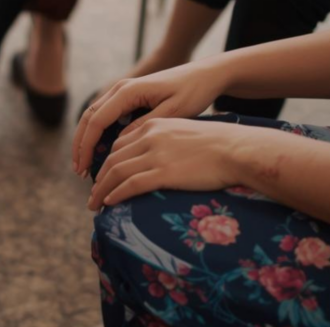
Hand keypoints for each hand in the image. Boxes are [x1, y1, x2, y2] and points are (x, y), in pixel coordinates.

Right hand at [73, 61, 229, 174]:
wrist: (206, 74)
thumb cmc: (194, 91)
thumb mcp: (173, 111)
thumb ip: (145, 127)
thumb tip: (119, 144)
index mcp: (128, 91)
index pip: (97, 120)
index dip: (86, 146)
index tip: (83, 169)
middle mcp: (121, 89)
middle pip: (89, 118)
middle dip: (80, 145)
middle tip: (79, 172)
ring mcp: (123, 92)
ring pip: (94, 116)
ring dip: (87, 141)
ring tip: (85, 166)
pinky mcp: (130, 98)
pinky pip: (107, 117)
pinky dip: (99, 135)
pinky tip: (101, 153)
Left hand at [87, 118, 250, 209]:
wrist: (237, 149)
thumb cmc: (218, 144)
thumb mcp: (184, 133)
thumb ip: (165, 141)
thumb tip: (156, 159)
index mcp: (153, 126)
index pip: (119, 144)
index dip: (107, 162)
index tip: (103, 177)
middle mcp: (150, 137)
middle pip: (113, 158)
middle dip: (98, 178)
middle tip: (92, 194)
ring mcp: (156, 155)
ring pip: (116, 173)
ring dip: (101, 190)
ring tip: (94, 205)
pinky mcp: (164, 173)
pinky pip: (130, 185)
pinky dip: (115, 194)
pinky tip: (109, 203)